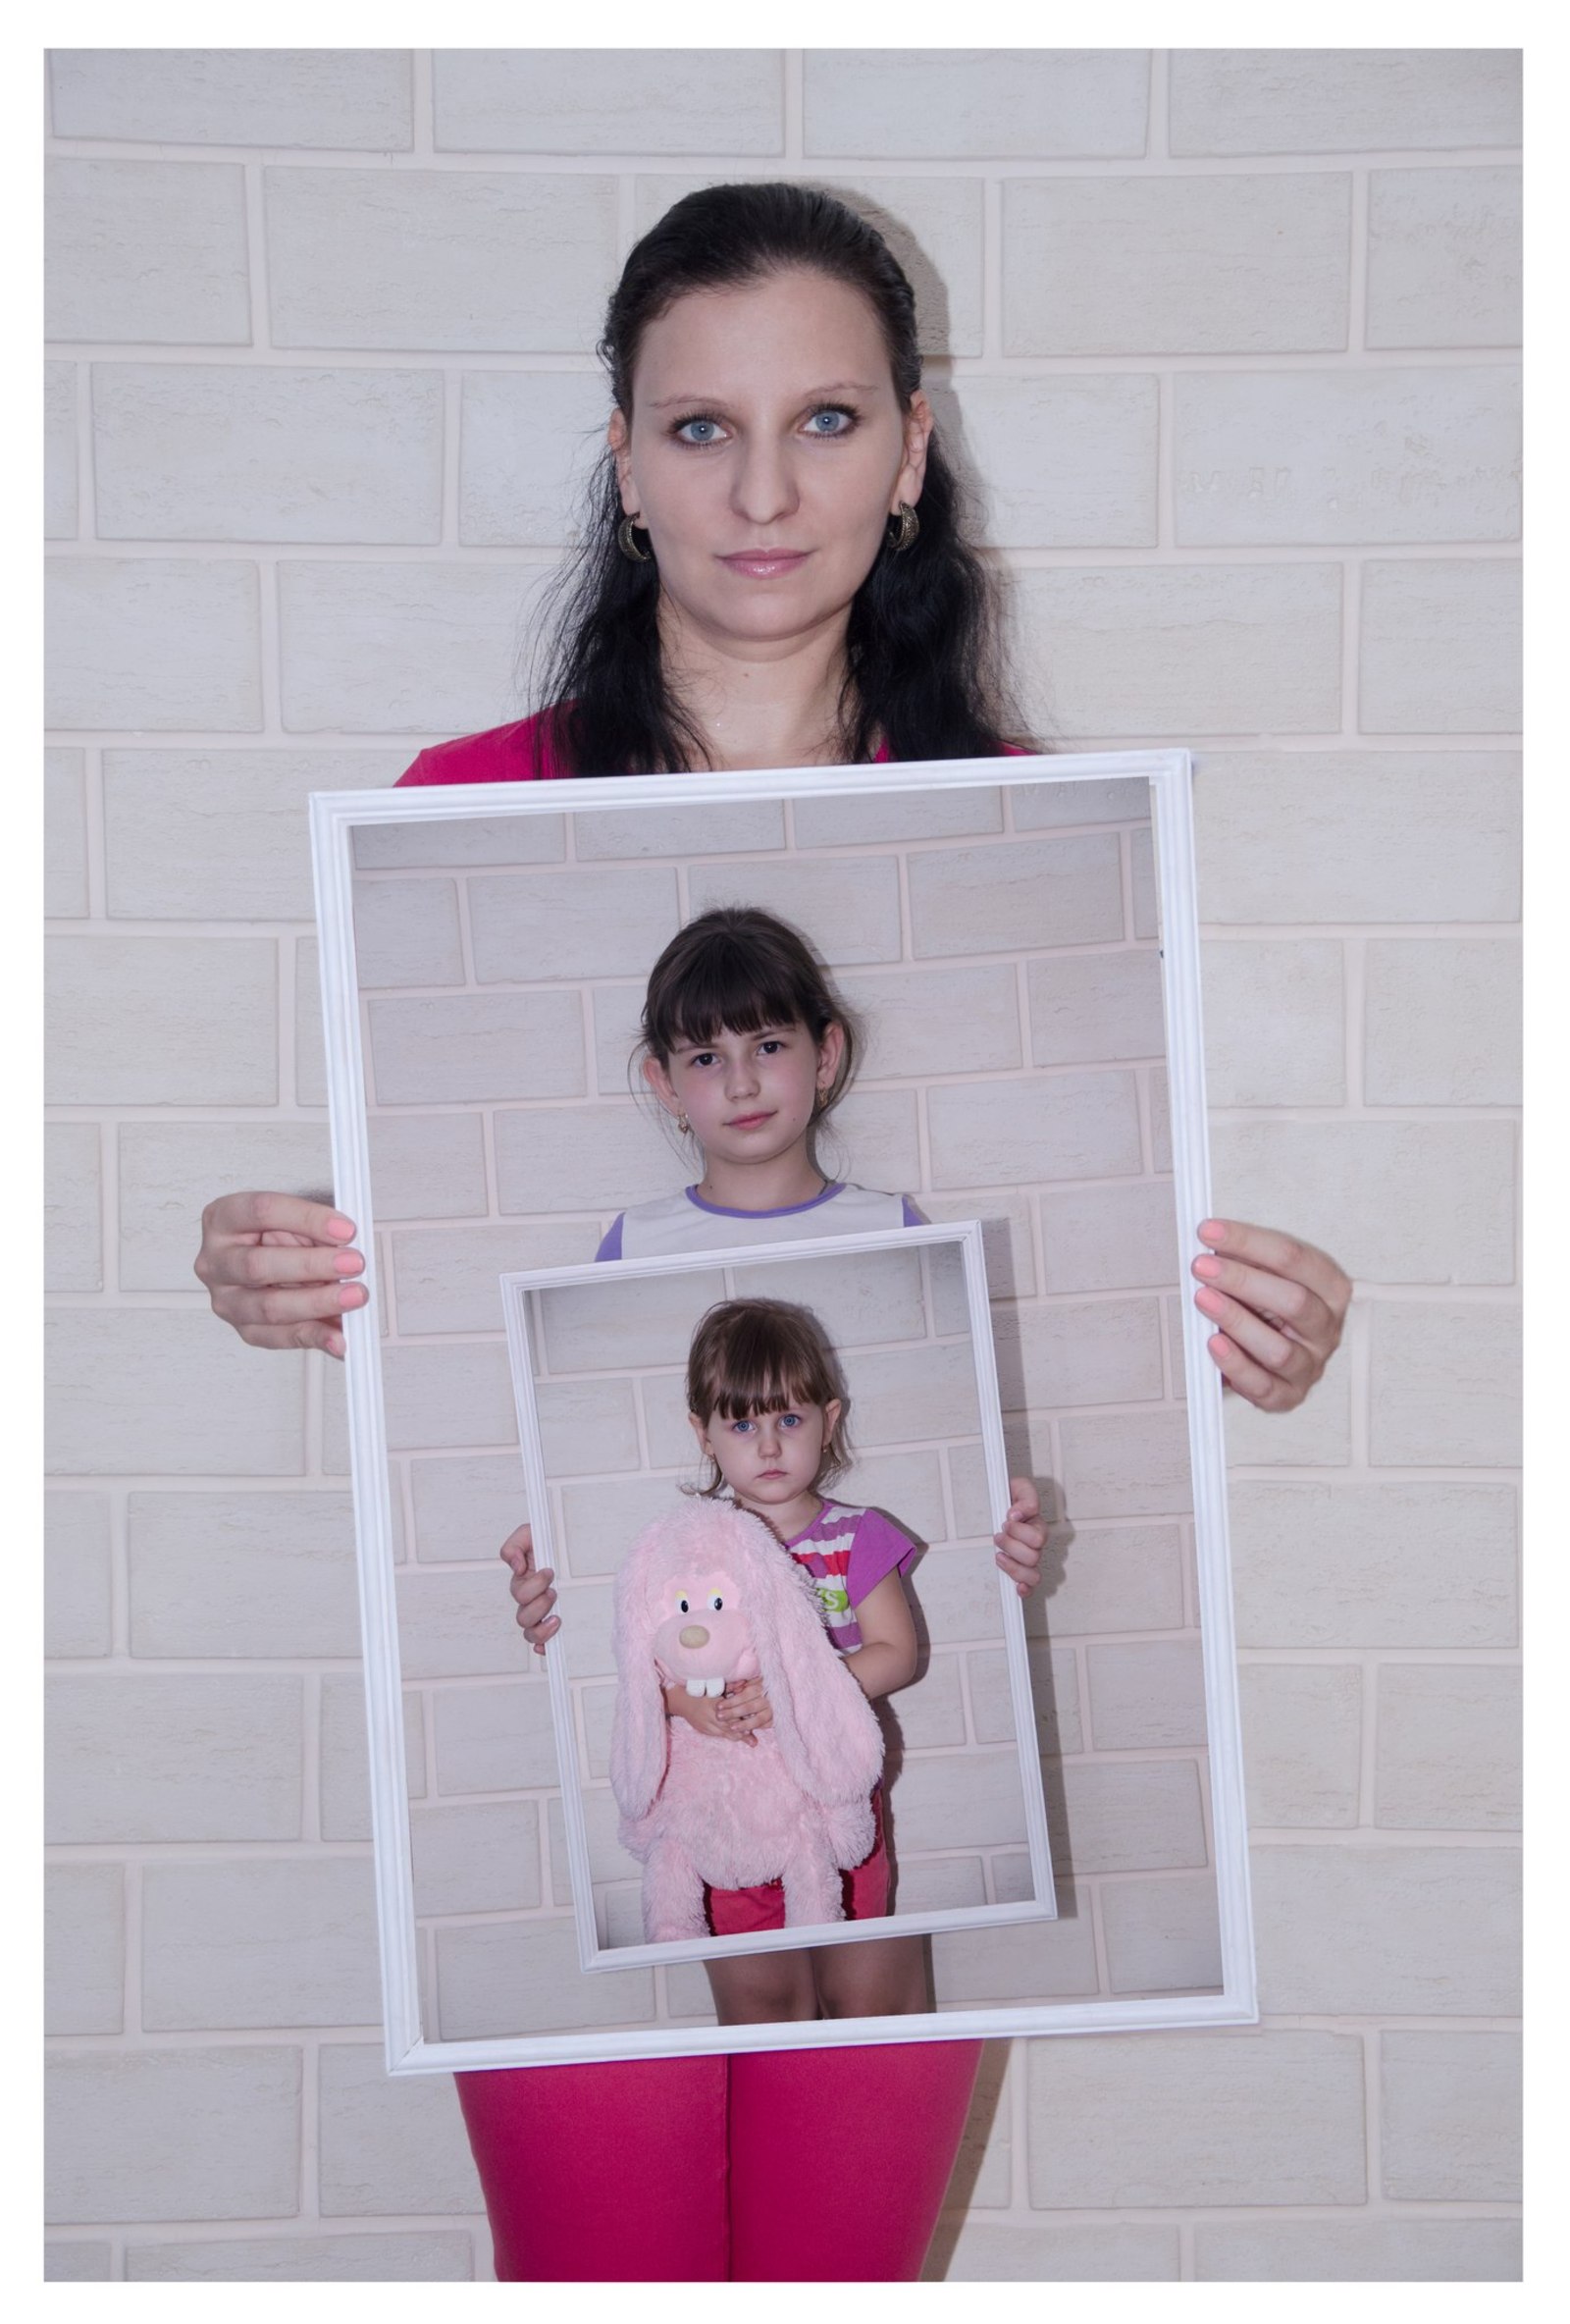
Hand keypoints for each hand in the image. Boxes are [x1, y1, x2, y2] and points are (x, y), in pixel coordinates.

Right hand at [194, 1191, 366, 1356]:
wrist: (268, 1264)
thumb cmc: (280, 1238)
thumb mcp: (294, 1222)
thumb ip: (315, 1229)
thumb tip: (347, 1242)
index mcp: (222, 1219)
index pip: (262, 1212)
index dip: (307, 1219)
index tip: (345, 1230)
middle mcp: (216, 1261)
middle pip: (259, 1265)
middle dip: (312, 1264)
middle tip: (353, 1263)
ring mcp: (226, 1299)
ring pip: (269, 1306)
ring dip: (318, 1302)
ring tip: (354, 1296)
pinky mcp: (245, 1329)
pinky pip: (278, 1337)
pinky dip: (313, 1337)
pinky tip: (338, 1337)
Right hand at [499, 1523, 558, 1652]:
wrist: (555, 1547)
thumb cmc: (540, 1544)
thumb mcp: (527, 1534)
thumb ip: (514, 1547)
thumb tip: (516, 1567)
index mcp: (521, 1582)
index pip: (520, 1593)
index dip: (535, 1585)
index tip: (549, 1570)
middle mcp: (526, 1600)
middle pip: (523, 1617)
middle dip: (540, 1604)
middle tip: (553, 1591)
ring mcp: (536, 1612)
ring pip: (530, 1632)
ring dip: (542, 1627)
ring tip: (556, 1617)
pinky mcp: (547, 1620)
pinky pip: (539, 1642)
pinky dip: (541, 1646)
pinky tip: (548, 1647)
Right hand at [666, 1676, 770, 1743]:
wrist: (680, 1700)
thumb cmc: (699, 1689)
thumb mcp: (714, 1686)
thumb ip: (730, 1686)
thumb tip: (745, 1683)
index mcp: (712, 1703)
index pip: (729, 1714)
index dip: (741, 1719)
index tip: (753, 1723)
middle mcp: (709, 1716)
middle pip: (728, 1726)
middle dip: (742, 1732)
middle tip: (753, 1738)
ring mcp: (705, 1725)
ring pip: (724, 1734)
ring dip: (738, 1737)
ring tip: (751, 1742)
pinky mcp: (703, 1730)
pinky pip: (718, 1735)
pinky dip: (729, 1736)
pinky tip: (739, 1738)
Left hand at [994, 1475, 1045, 1596]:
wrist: (1000, 1502)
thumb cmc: (1010, 1497)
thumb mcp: (1018, 1487)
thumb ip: (1025, 1497)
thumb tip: (1018, 1514)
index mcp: (1037, 1526)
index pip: (1038, 1538)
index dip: (1019, 1531)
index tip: (1006, 1521)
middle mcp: (1036, 1545)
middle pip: (1033, 1557)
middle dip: (1011, 1546)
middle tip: (999, 1536)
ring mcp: (1029, 1559)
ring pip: (1033, 1575)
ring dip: (1014, 1567)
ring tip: (1000, 1556)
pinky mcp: (1021, 1570)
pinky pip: (1030, 1587)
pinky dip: (1025, 1589)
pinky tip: (1016, 1588)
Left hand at [1191, 1217, 1350, 1413]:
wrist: (1270, 1354)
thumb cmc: (1268, 1307)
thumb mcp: (1264, 1275)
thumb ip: (1246, 1258)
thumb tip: (1210, 1238)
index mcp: (1330, 1288)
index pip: (1295, 1258)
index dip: (1249, 1241)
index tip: (1210, 1232)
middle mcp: (1326, 1328)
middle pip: (1294, 1301)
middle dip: (1242, 1280)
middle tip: (1203, 1267)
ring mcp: (1310, 1364)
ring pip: (1278, 1348)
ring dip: (1236, 1321)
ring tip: (1204, 1300)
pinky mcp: (1288, 1394)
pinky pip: (1263, 1385)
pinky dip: (1235, 1364)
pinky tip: (1213, 1343)